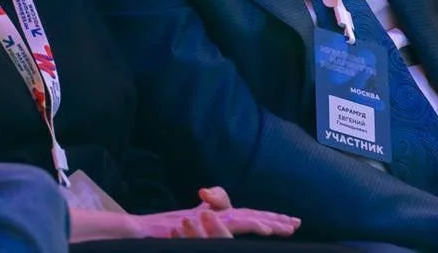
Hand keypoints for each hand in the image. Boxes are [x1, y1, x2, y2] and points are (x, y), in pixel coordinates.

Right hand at [131, 196, 299, 238]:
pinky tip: (268, 230)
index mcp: (212, 216)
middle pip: (250, 214)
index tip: (288, 224)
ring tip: (287, 228)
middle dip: (274, 220)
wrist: (140, 231)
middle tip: (296, 224)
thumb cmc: (163, 232)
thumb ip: (208, 212)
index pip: (244, 216)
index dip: (266, 219)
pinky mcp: (206, 222)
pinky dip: (254, 224)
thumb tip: (210, 205)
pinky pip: (235, 223)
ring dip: (268, 222)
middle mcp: (213, 214)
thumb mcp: (192, 225)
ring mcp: (210, 218)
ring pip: (246, 217)